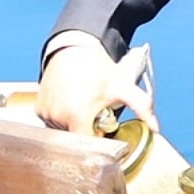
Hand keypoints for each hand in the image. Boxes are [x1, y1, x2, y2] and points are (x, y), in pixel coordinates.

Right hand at [37, 38, 152, 134]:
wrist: (74, 47)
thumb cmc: (98, 68)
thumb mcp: (123, 86)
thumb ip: (142, 106)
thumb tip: (156, 127)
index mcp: (76, 116)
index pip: (87, 145)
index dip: (98, 141)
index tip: (104, 131)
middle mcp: (57, 117)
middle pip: (75, 139)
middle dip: (87, 131)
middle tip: (95, 116)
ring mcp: (46, 113)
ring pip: (62, 132)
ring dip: (74, 125)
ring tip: (82, 107)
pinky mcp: (38, 108)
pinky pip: (51, 122)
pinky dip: (61, 118)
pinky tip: (70, 102)